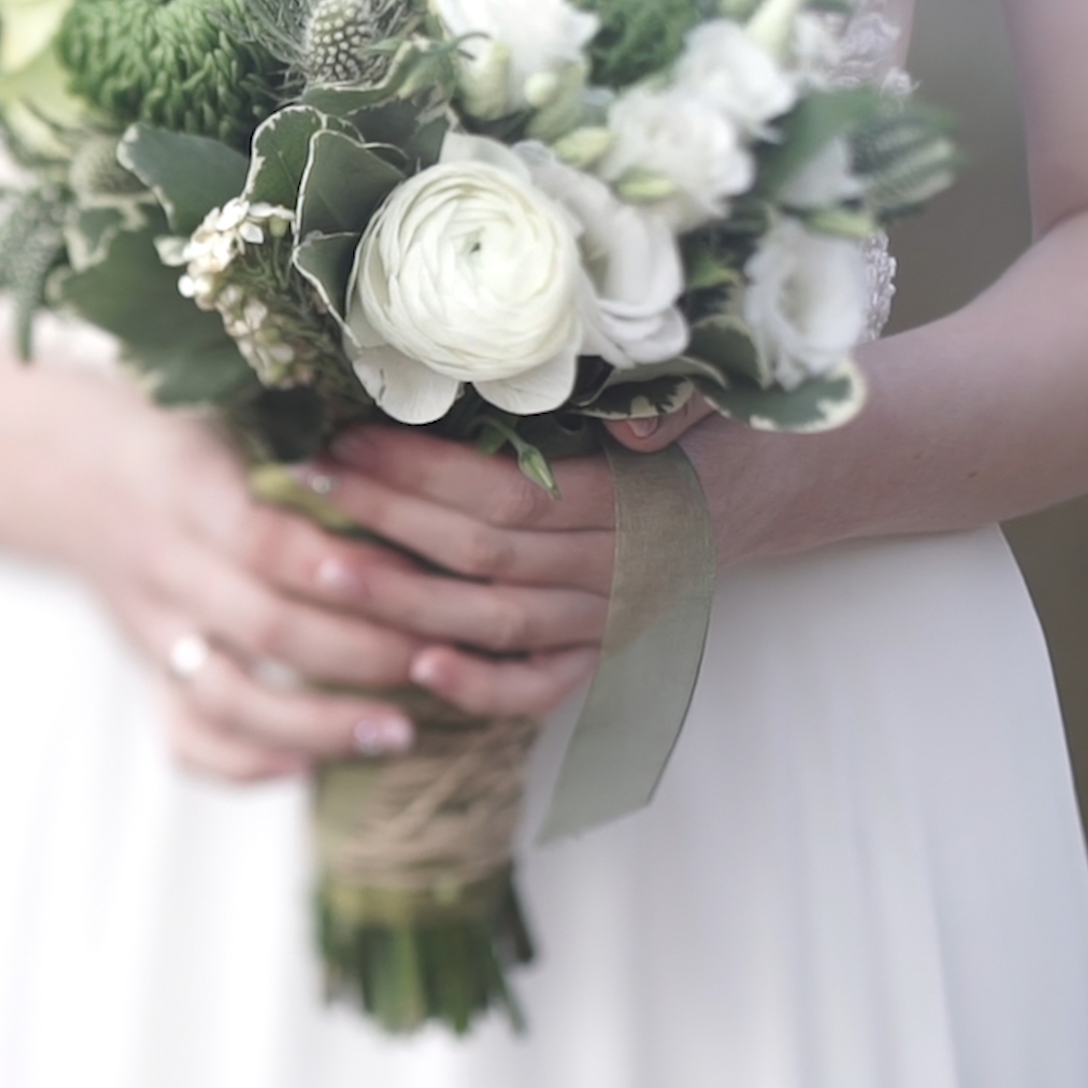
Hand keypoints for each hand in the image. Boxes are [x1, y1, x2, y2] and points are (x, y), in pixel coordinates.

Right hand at [47, 391, 428, 782]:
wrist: (68, 469)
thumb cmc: (185, 429)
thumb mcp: (232, 406)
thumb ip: (306, 431)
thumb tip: (422, 456)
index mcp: (188, 485)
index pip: (267, 540)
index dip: (344, 568)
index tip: (421, 577)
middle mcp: (165, 564)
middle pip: (266, 627)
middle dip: (364, 652)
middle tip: (441, 656)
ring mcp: (151, 628)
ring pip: (229, 699)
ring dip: (320, 725)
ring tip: (400, 733)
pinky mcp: (146, 670)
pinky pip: (184, 738)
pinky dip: (245, 764)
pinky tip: (310, 768)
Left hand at [289, 404, 712, 719]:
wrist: (778, 489)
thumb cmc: (722, 427)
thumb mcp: (717, 398)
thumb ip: (674, 405)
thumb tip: (623, 429)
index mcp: (642, 502)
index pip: (514, 496)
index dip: (426, 472)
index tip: (352, 435)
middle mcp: (624, 571)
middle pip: (487, 555)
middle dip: (389, 519)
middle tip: (309, 480)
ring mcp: (612, 621)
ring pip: (495, 621)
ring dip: (403, 600)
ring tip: (321, 565)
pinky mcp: (607, 654)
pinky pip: (542, 689)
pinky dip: (483, 688)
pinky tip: (417, 670)